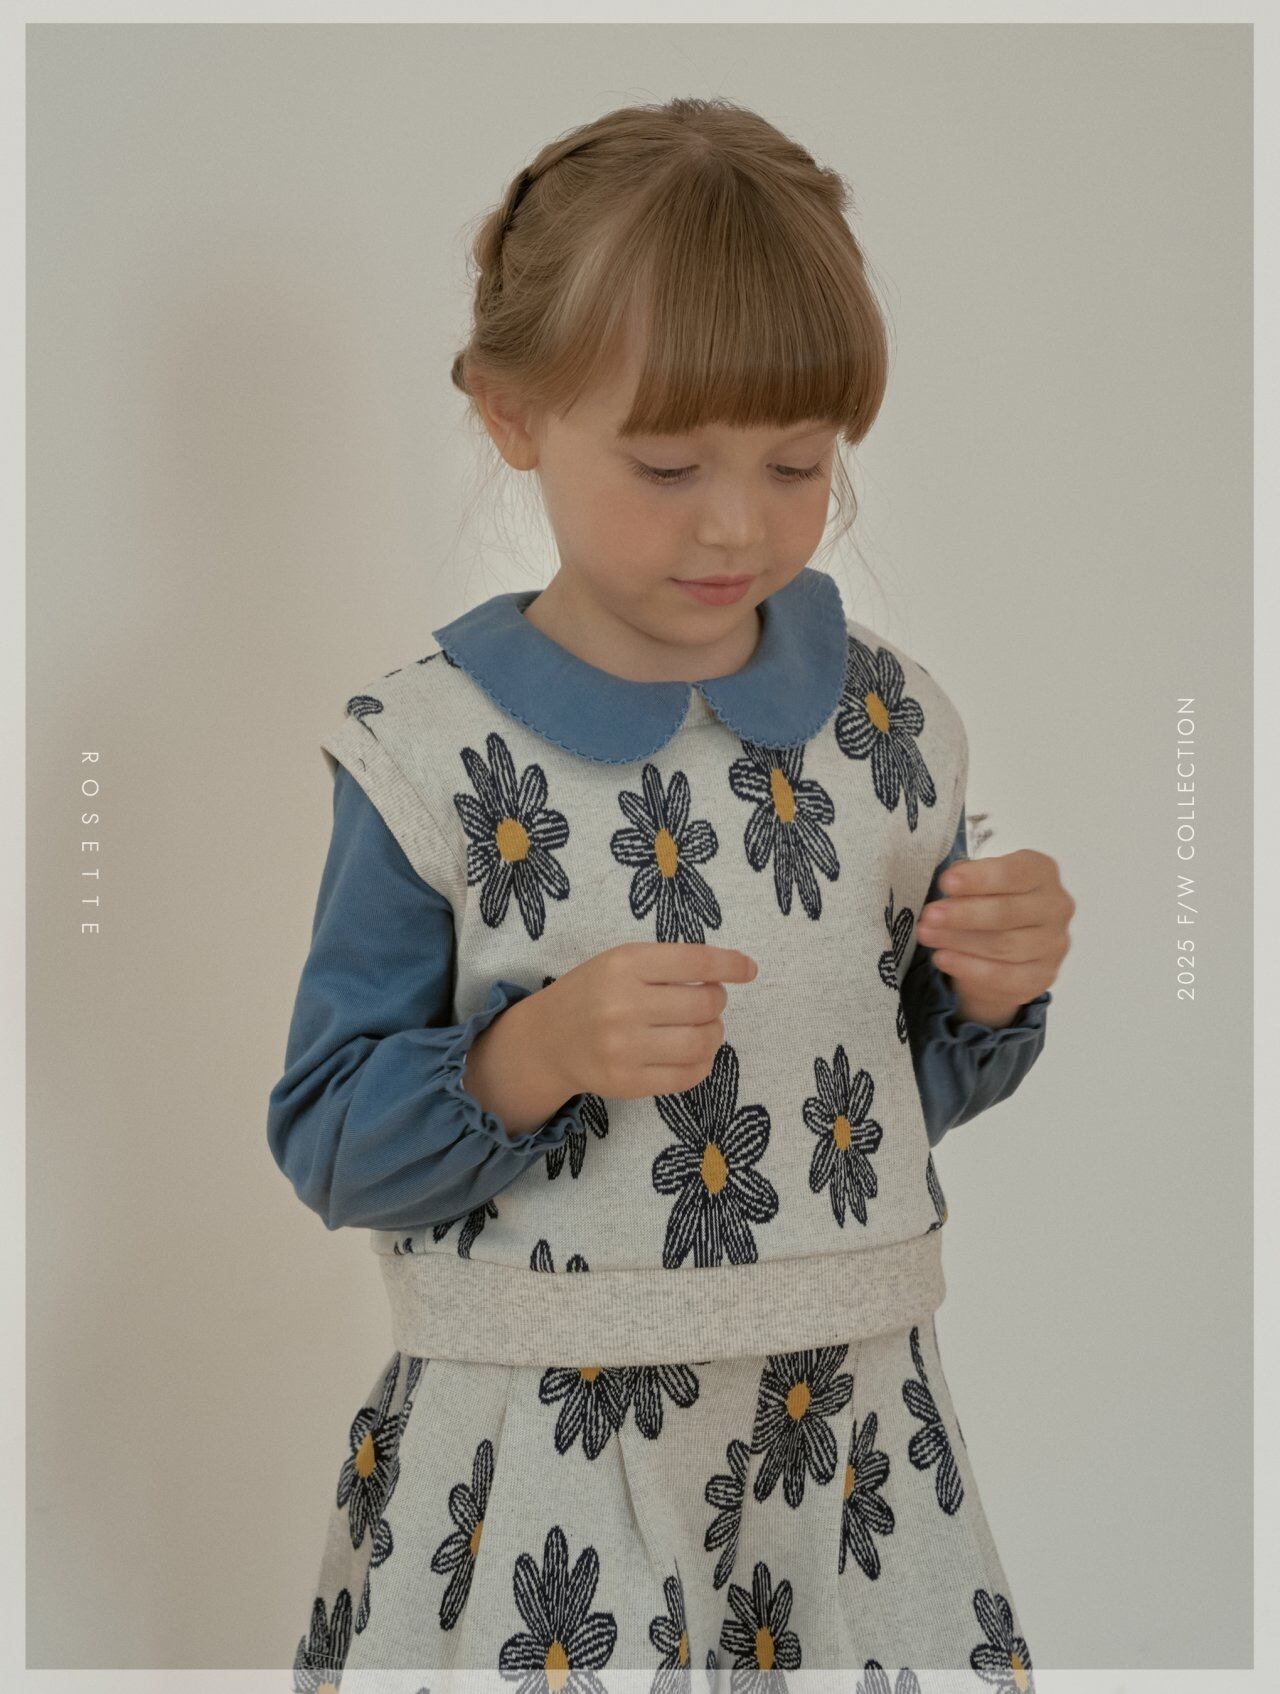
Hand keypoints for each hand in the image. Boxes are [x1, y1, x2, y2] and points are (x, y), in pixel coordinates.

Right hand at [530, 941, 759, 1100]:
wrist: (547, 1040)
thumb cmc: (592, 993)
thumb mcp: (619, 961)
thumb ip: (667, 964)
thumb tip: (727, 971)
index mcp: (624, 965)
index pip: (695, 961)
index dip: (730, 964)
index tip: (748, 969)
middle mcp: (623, 1005)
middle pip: (704, 1005)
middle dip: (717, 1001)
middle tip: (709, 1001)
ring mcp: (624, 1048)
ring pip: (701, 1043)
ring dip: (714, 1034)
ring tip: (705, 1029)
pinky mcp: (628, 1083)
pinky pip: (687, 1076)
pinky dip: (703, 1063)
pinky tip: (694, 1053)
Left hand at [915, 849, 1072, 1028]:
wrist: (1005, 950)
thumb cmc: (990, 902)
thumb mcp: (980, 882)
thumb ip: (969, 877)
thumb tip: (951, 881)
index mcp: (1042, 872)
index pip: (1015, 873)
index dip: (979, 879)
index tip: (946, 882)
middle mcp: (1056, 906)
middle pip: (1008, 912)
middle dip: (963, 914)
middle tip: (929, 915)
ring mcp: (1053, 944)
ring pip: (1003, 945)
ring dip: (959, 940)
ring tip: (926, 934)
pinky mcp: (1042, 976)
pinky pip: (1004, 976)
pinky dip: (969, 968)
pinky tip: (942, 958)